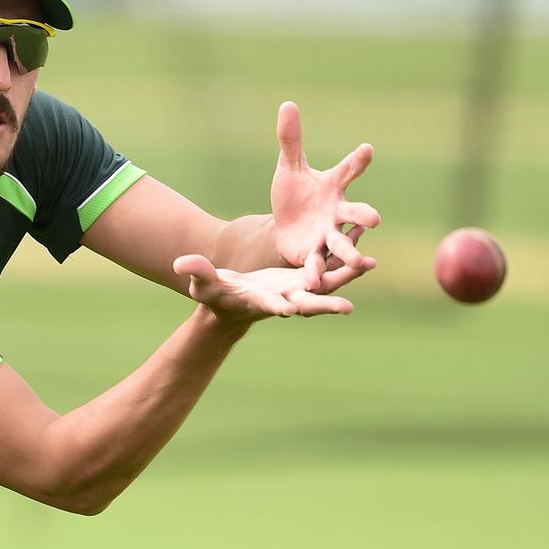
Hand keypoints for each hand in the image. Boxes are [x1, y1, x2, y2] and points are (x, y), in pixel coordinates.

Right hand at [173, 254, 357, 319]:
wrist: (233, 297)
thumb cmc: (214, 293)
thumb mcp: (202, 283)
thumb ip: (195, 272)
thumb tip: (180, 264)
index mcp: (259, 301)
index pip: (269, 306)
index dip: (277, 307)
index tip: (286, 310)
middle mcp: (284, 298)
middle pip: (308, 304)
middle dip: (326, 306)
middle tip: (346, 308)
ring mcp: (297, 288)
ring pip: (327, 284)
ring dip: (346, 276)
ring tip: (368, 264)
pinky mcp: (305, 275)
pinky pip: (329, 265)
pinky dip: (343, 254)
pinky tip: (358, 238)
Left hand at [270, 101, 379, 288]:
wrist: (284, 225)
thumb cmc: (294, 193)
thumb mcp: (288, 167)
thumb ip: (290, 140)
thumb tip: (287, 103)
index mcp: (333, 187)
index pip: (347, 170)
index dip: (357, 160)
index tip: (366, 149)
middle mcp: (337, 212)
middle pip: (355, 213)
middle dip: (364, 216)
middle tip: (375, 219)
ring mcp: (327, 235)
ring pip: (343, 245)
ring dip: (351, 253)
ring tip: (360, 262)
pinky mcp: (313, 255)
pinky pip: (317, 265)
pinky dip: (317, 274)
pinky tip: (314, 283)